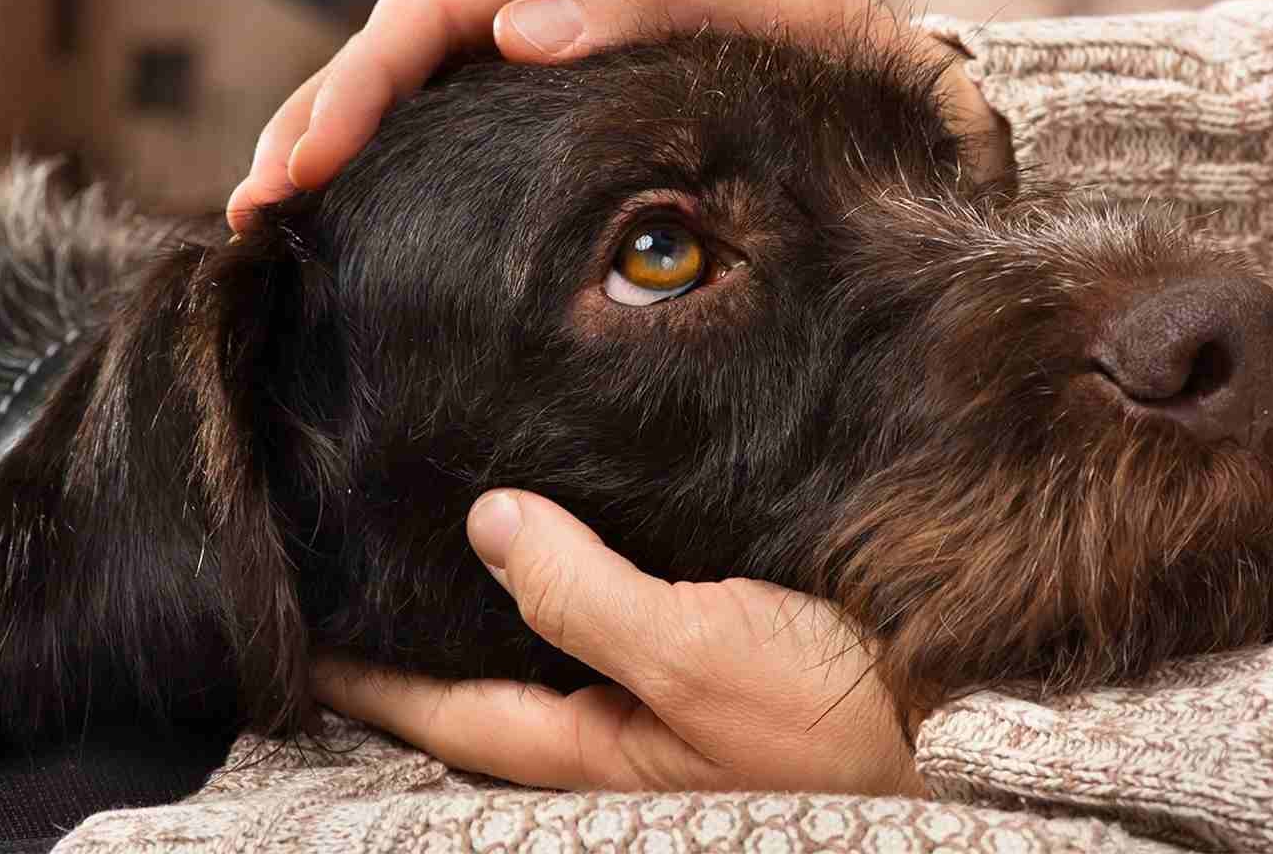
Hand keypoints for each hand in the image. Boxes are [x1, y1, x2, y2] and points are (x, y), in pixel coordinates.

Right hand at [227, 0, 1008, 229]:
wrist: (890, 106)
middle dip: (316, 119)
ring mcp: (539, 61)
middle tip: (258, 204)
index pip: (433, 11)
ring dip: (327, 146)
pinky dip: (384, 174)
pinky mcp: (547, 123)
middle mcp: (542, 2)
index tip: (311, 161)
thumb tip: (516, 32)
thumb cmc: (835, 59)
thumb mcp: (771, 9)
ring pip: (406, 92)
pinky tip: (342, 222)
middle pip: (393, 49)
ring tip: (265, 219)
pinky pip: (447, 135)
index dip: (362, 83)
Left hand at [314, 490, 924, 795]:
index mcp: (596, 748)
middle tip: (350, 566)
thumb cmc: (840, 712)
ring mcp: (665, 704)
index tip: (298, 623)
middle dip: (419, 635)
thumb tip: (487, 523)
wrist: (974, 728)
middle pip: (488, 683)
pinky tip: (565, 533)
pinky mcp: (718, 664)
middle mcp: (617, 733)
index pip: (447, 709)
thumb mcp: (702, 655)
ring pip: (550, 650)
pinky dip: (574, 582)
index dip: (368, 671)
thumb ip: (586, 595)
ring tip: (434, 538)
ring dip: (494, 603)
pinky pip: (618, 622)